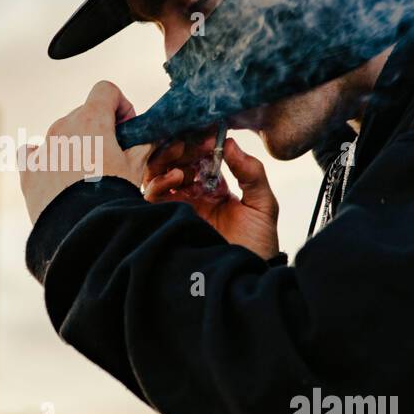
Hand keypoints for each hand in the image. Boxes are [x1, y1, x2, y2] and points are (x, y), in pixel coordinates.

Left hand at [19, 80, 152, 223]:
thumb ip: (145, 142)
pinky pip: (32, 153)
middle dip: (99, 129)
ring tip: (87, 176)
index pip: (105, 90)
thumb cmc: (113, 196)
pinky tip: (55, 173)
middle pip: (83, 113)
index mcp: (90, 119)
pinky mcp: (28, 170)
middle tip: (111, 157)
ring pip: (61, 134)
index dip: (120, 105)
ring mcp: (42, 147)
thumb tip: (152, 134)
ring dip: (75, 145)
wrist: (83, 230)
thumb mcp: (137, 167)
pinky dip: (44, 158)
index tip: (126, 128)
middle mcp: (62, 127)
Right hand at [142, 131, 279, 258]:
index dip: (201, 142)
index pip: (200, 156)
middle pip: (175, 160)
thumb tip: (231, 143)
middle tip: (188, 141)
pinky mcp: (167, 219)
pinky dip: (159, 180)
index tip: (209, 136)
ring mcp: (179, 206)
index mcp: (215, 186)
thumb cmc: (257, 245)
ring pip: (159, 172)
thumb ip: (251, 172)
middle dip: (179, 146)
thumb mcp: (262, 204)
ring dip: (166, 159)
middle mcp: (193, 193)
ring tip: (181, 158)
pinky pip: (152, 195)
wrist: (245, 277)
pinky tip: (176, 177)